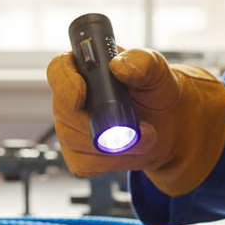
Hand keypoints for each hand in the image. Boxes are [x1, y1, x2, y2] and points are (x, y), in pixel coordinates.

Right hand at [47, 47, 224, 196]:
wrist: (166, 126)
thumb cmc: (156, 92)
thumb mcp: (158, 72)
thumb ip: (143, 62)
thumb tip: (119, 65)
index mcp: (83, 68)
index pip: (58, 69)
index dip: (64, 83)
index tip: (81, 96)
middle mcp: (69, 97)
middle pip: (65, 112)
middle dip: (101, 124)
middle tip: (139, 127)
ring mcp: (69, 128)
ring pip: (77, 141)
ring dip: (114, 145)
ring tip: (145, 136)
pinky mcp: (77, 156)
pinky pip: (87, 163)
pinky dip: (113, 161)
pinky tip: (131, 151)